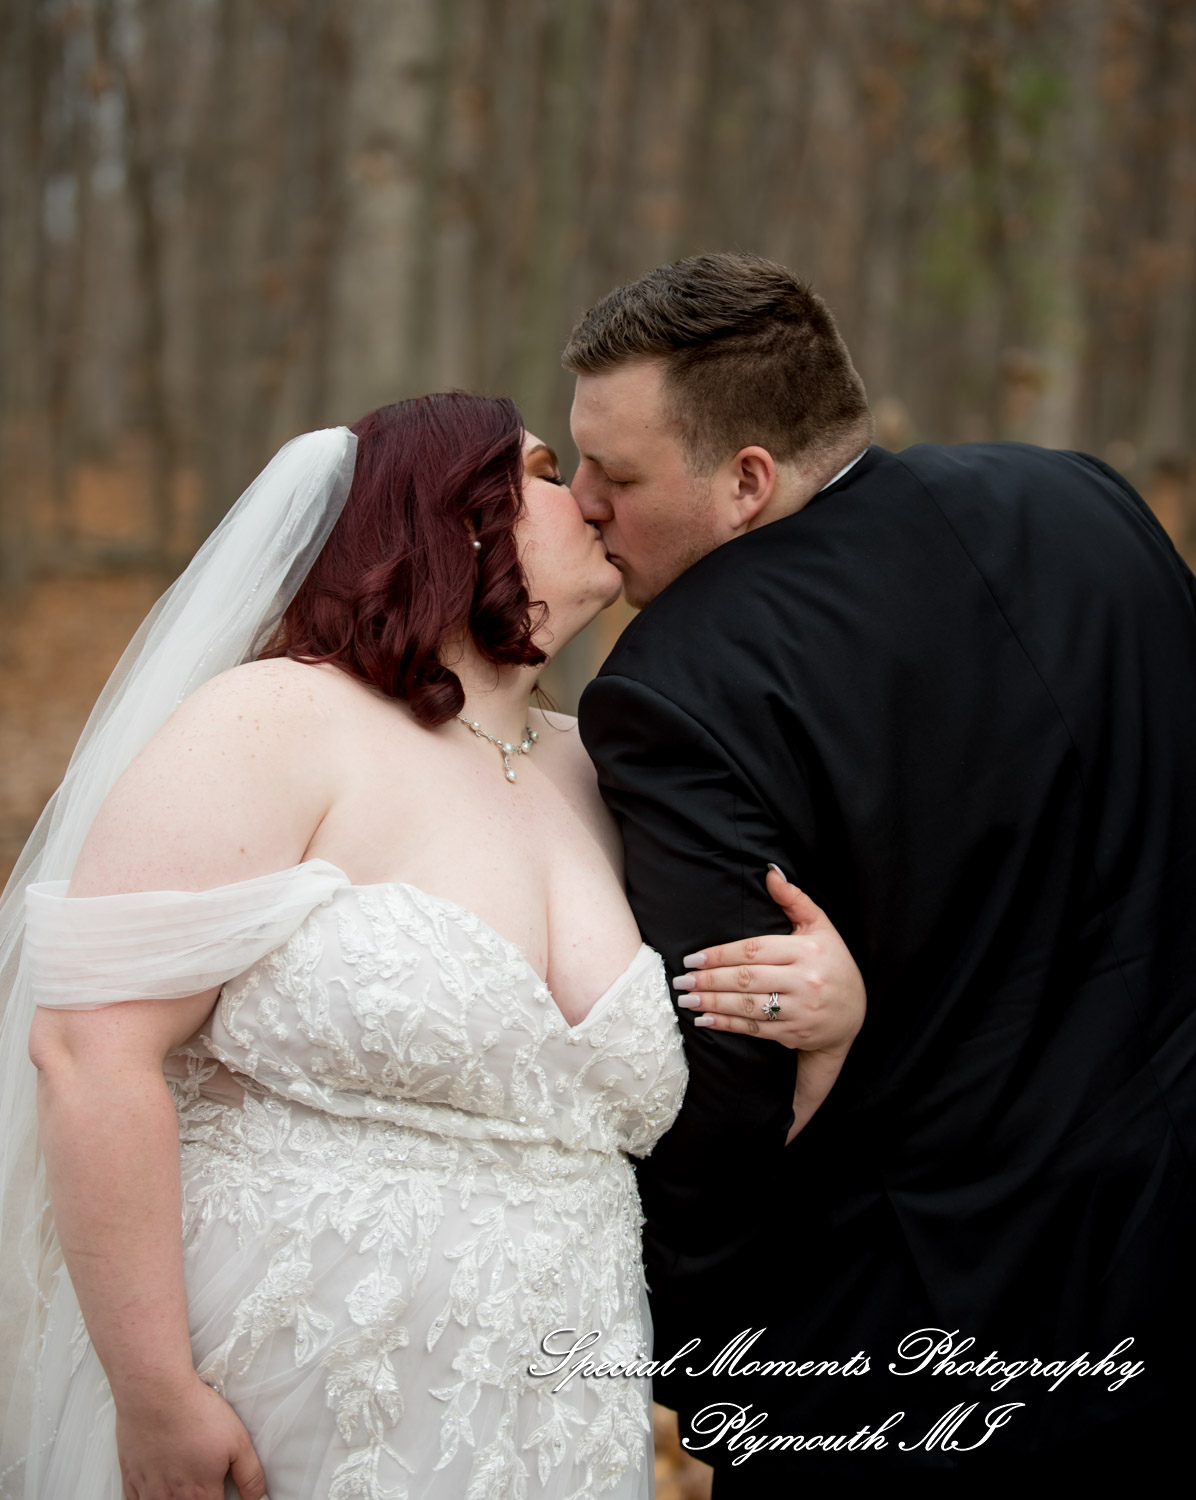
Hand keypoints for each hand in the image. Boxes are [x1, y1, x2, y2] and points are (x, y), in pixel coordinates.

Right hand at [116, 1374, 267, 1499]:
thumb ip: (250, 1477)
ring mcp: (149, 1490)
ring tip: (182, 1486)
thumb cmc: (196, 1413)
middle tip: (201, 1484)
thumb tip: (258, 1499)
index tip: (220, 1494)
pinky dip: (148, 1498)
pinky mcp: (130, 1478)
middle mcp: (173, 1499)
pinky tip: (157, 1489)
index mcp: (201, 1494)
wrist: (158, 1394)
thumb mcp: (238, 1442)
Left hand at [675, 866, 865, 1143]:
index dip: (720, 955)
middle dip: (709, 980)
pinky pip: (755, 1028)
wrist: (855, 1015)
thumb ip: (794, 900)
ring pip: (748, 1006)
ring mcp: (800, 1010)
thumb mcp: (821, 927)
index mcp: (807, 950)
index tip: (693, 958)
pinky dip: (728, 1025)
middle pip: (746, 979)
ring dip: (712, 1003)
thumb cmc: (832, 964)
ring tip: (686, 1000)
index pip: (754, 951)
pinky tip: (704, 1020)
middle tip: (681, 980)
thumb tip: (770, 872)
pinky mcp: (794, 1033)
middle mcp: (804, 980)